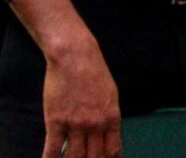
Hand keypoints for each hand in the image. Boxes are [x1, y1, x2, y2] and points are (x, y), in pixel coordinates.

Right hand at [42, 38, 120, 157]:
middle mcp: (95, 124)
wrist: (75, 57)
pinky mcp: (56, 121)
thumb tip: (107, 135)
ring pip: (74, 157)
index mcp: (112, 118)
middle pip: (94, 157)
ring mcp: (75, 124)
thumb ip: (108, 117)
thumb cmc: (93, 74)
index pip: (112, 151)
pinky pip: (52, 149)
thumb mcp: (110, 96)